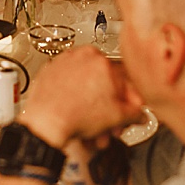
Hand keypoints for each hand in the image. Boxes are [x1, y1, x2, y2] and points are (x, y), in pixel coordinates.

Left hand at [22, 47, 142, 147]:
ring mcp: (64, 62)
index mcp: (102, 60)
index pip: (125, 82)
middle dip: (109, 110)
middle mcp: (82, 55)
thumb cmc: (74, 116)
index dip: (130, 103)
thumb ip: (135, 113)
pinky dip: (75, 98)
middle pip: (104, 85)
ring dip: (93, 109)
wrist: (45, 123)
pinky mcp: (49, 71)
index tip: (130, 112)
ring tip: (93, 128)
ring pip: (87, 86)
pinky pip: (69, 85)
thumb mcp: (116, 117)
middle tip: (110, 125)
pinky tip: (78, 116)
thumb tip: (139, 114)